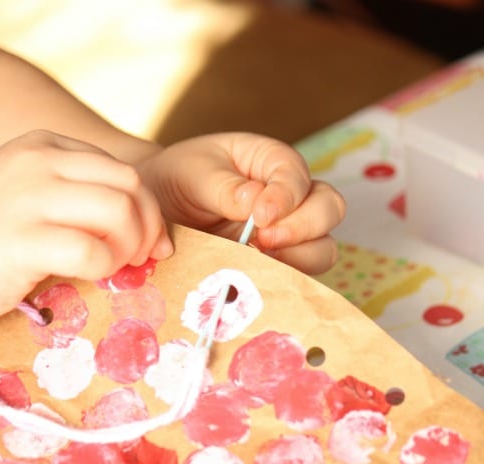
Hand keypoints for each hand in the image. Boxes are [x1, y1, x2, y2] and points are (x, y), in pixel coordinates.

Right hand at [0, 130, 172, 327]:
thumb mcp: (27, 200)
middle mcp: (38, 162)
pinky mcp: (21, 239)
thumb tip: (143, 226)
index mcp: (43, 147)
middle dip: (148, 228)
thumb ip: (75, 199)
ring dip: (129, 248)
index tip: (148, 245)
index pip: (122, 171)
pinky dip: (105, 268)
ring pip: (119, 212)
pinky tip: (90, 277)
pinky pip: (92, 250)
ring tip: (114, 269)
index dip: (147, 211)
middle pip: (130, 187)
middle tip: (139, 261)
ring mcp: (28, 197)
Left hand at [139, 132, 344, 275]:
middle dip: (305, 226)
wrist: (155, 212)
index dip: (286, 197)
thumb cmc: (177, 181)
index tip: (260, 217)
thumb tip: (256, 202)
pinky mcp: (278, 266)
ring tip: (260, 260)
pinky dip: (286, 282)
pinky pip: (299, 277)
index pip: (297, 175)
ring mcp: (288, 234)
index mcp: (271, 162)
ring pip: (323, 248)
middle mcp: (289, 198)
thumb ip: (224, 187)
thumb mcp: (192, 173)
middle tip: (265, 239)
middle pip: (329, 209)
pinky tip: (256, 279)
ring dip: (301, 258)